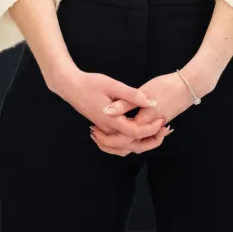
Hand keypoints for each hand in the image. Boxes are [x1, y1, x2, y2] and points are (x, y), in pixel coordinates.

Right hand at [47, 66, 164, 142]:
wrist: (69, 86)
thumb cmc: (90, 83)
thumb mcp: (113, 85)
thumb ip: (133, 95)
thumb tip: (152, 102)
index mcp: (112, 120)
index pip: (135, 132)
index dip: (151, 129)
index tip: (161, 119)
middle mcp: (108, 129)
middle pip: (131, 145)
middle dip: (150, 141)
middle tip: (163, 130)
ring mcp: (104, 130)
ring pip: (123, 148)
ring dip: (140, 144)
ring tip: (153, 134)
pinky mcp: (101, 127)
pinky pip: (117, 143)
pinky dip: (128, 143)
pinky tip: (136, 132)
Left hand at [92, 69, 206, 153]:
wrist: (190, 85)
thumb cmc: (166, 85)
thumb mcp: (143, 92)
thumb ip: (125, 103)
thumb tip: (107, 111)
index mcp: (146, 121)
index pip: (124, 137)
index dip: (108, 136)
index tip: (94, 130)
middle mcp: (152, 128)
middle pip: (131, 145)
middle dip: (112, 144)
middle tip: (95, 135)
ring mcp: (157, 126)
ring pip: (137, 142)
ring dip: (121, 140)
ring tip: (104, 133)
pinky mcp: (159, 122)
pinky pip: (143, 135)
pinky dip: (131, 135)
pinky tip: (121, 125)